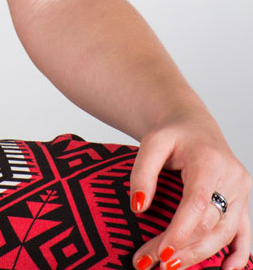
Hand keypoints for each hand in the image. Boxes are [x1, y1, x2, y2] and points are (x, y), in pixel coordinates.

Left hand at [130, 107, 251, 269]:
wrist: (194, 125)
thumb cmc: (173, 134)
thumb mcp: (151, 142)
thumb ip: (142, 173)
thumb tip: (138, 207)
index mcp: (209, 160)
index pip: (197, 203)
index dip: (181, 231)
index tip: (161, 252)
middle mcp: (231, 177)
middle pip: (210, 223)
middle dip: (183, 248)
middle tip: (155, 264)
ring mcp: (241, 191)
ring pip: (226, 233)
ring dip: (201, 255)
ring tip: (172, 267)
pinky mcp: (242, 202)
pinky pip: (244, 233)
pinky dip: (237, 254)